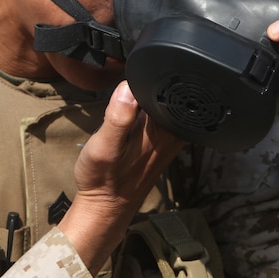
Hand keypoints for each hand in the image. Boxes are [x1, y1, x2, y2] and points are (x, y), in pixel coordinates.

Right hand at [58, 82, 183, 273]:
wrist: (106, 206)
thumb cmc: (103, 180)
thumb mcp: (104, 148)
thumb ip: (118, 118)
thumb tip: (128, 88)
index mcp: (166, 128)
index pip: (169, 86)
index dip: (152, 72)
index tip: (136, 71)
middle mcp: (175, 131)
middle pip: (170, 90)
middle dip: (152, 79)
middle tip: (131, 82)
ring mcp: (171, 135)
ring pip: (166, 100)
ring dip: (150, 92)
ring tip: (131, 93)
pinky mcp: (162, 139)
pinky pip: (161, 112)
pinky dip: (149, 105)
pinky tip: (135, 107)